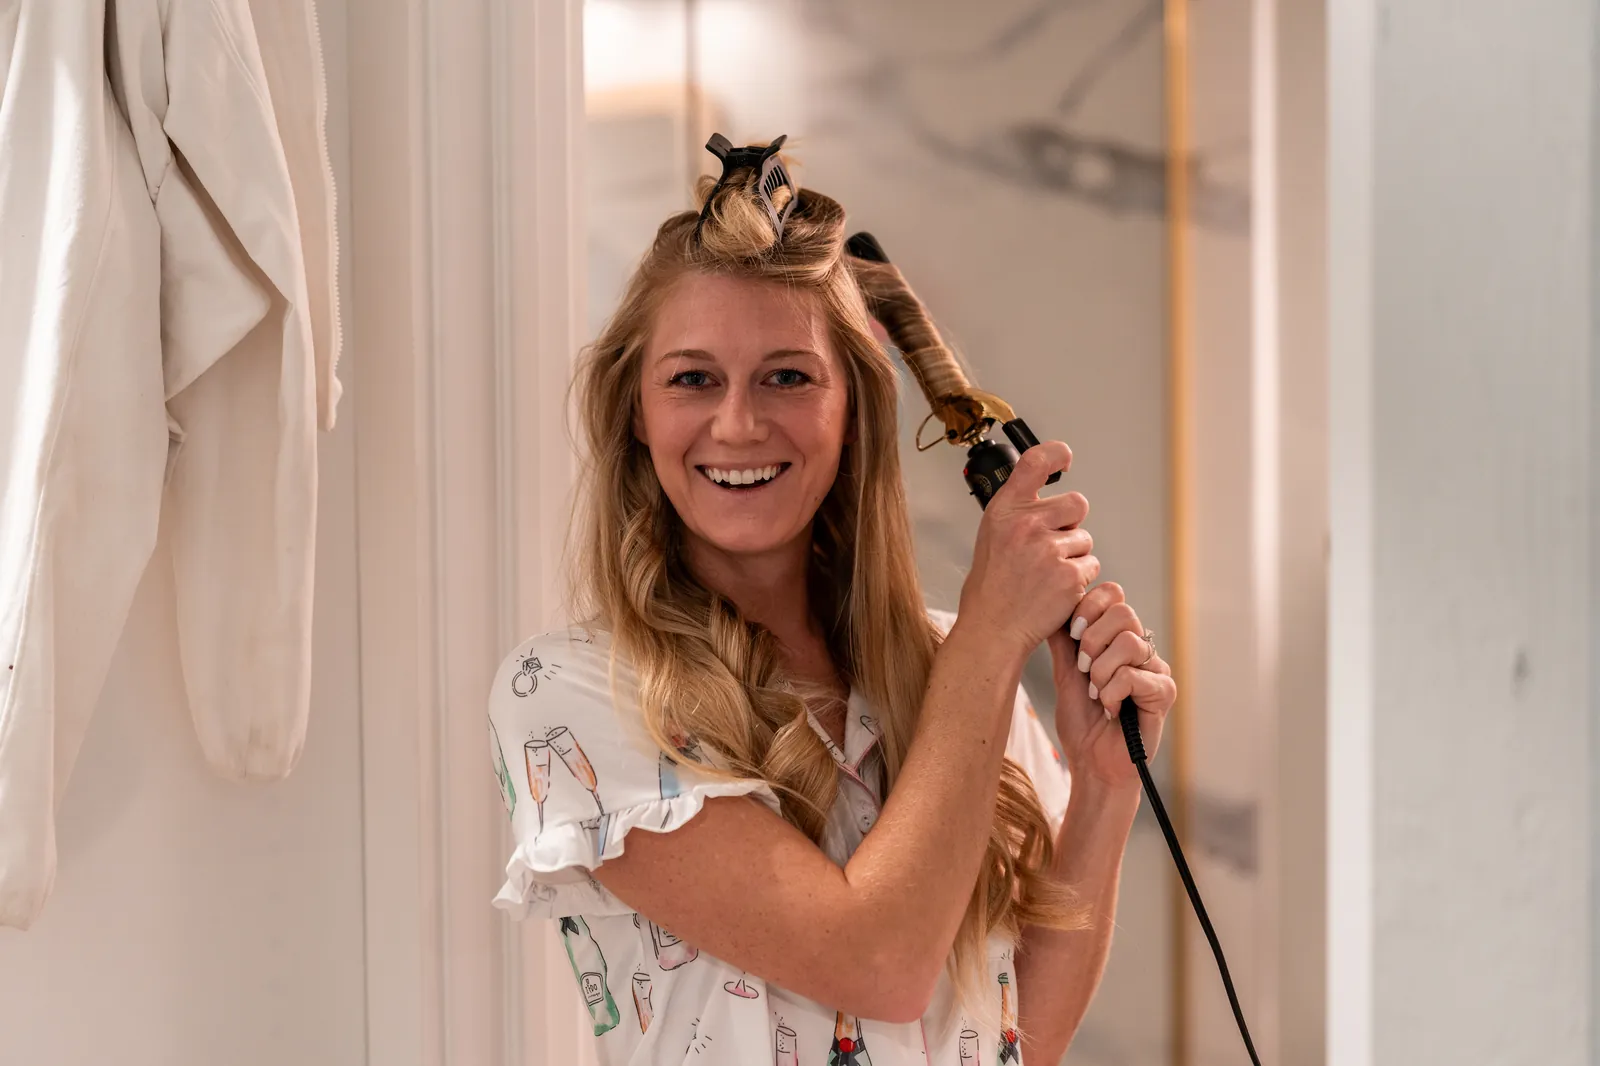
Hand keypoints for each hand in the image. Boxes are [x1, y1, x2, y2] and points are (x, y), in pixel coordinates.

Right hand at [956, 441, 1099, 664]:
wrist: (993, 627)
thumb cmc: (992, 586)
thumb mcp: (992, 536)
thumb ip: (1018, 514)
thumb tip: (1048, 501)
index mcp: (1005, 511)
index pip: (1034, 463)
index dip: (1055, 454)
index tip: (1064, 458)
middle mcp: (1026, 524)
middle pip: (1076, 503)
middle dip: (1071, 524)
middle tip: (1050, 547)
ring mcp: (1049, 549)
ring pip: (1084, 539)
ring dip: (1074, 556)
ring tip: (1046, 575)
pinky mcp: (1068, 574)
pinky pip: (1091, 565)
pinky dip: (1079, 579)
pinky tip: (1055, 589)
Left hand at [1046, 583, 1175, 788]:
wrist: (1092, 764)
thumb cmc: (1082, 723)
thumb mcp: (1064, 675)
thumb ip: (1063, 642)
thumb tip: (1052, 605)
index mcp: (1118, 639)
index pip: (1114, 595)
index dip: (1089, 606)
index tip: (1073, 632)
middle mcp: (1141, 649)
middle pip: (1124, 611)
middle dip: (1092, 639)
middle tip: (1083, 668)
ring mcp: (1155, 670)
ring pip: (1130, 642)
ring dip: (1101, 670)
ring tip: (1096, 693)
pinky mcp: (1164, 693)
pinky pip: (1135, 675)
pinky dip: (1112, 693)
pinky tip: (1109, 710)